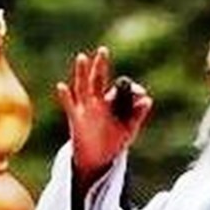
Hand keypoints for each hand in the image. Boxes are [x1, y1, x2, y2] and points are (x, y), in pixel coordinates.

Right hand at [56, 47, 152, 181]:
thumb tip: (148, 100)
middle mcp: (98, 102)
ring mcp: (86, 109)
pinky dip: (65, 96)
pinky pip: (70, 106)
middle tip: (103, 50)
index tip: (140, 94)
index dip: (131, 89)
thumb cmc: (114, 140)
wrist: (97, 158)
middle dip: (101, 66)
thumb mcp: (129, 129)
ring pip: (83, 87)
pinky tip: (61, 86)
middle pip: (98, 80)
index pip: (120, 89)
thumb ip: (137, 115)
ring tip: (82, 57)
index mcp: (112, 102)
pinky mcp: (76, 119)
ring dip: (82, 73)